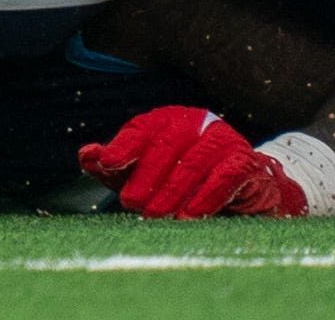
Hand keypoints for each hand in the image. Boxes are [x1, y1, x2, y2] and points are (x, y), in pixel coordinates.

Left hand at [79, 108, 301, 218]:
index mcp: (168, 120)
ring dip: (173, 190)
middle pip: (167, 144)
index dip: (123, 146)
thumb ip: (115, 165)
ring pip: (195, 160)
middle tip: (130, 202)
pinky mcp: (247, 162)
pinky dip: (207, 196)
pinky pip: (227, 175)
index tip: (107, 165)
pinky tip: (191, 215)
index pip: (142, 128)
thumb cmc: (184, 181)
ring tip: (156, 215)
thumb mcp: (145, 174)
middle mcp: (196, 123)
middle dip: (146, 175)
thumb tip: (87, 155)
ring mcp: (224, 140)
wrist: (245, 195)